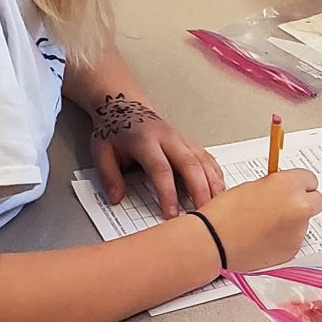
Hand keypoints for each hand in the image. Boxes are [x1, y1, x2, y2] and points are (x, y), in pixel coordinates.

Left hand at [90, 94, 224, 217]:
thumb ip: (109, 176)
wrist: (126, 107)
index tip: (171, 214)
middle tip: (202, 212)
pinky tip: (220, 188)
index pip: (161, 169)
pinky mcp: (189, 142)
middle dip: (199, 190)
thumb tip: (117, 199)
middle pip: (190, 164)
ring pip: (203, 160)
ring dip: (212, 182)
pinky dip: (215, 173)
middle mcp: (169, 138)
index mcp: (146, 140)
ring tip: (216, 204)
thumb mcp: (101, 151)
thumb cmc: (114, 130)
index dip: (167, 193)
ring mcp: (182, 139)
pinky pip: (207, 157)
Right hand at [197, 169, 321, 272]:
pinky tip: (264, 238)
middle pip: (315, 201)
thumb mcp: (255, 186)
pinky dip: (284, 239)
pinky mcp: (292, 250)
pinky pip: (294, 240)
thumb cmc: (227, 212)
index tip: (293, 189)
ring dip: (292, 222)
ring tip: (265, 226)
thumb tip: (286, 190)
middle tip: (285, 207)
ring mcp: (298, 230)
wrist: (213, 240)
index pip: (310, 179)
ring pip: (304, 222)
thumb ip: (278, 186)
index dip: (299, 185)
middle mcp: (300, 206)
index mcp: (290, 184)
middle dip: (303, 202)